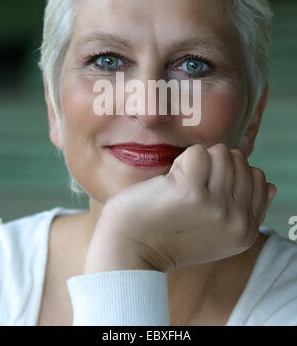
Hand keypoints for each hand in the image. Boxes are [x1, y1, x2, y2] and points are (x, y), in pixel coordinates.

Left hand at [84, 143, 276, 273]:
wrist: (130, 250)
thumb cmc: (170, 234)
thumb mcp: (217, 231)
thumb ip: (246, 209)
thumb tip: (271, 186)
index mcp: (246, 231)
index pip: (257, 177)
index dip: (228, 176)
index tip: (205, 195)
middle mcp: (237, 221)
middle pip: (240, 160)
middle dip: (213, 166)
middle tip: (189, 191)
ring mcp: (216, 207)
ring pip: (221, 152)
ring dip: (196, 162)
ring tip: (179, 186)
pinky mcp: (191, 192)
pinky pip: (197, 152)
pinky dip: (181, 161)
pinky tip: (169, 183)